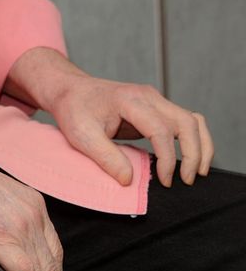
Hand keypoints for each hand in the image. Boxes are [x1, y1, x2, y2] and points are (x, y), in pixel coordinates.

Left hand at [5, 47, 214, 188]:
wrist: (70, 90)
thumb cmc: (74, 109)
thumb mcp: (81, 135)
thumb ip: (106, 157)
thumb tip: (130, 180)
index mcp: (129, 100)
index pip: (161, 129)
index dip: (167, 158)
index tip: (165, 181)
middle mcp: (147, 96)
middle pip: (186, 121)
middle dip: (194, 153)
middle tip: (187, 180)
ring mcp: (154, 100)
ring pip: (192, 119)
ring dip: (201, 145)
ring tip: (197, 172)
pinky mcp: (155, 109)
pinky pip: (184, 120)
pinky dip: (194, 139)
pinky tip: (190, 159)